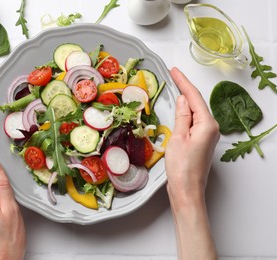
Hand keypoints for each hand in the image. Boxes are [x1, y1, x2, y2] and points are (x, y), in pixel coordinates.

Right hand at [165, 67, 218, 259]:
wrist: (187, 191)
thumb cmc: (182, 168)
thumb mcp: (178, 137)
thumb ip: (182, 116)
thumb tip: (183, 99)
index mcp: (207, 125)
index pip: (194, 97)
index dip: (183, 82)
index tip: (174, 70)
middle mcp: (211, 128)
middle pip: (197, 102)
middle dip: (185, 88)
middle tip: (173, 75)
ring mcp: (208, 135)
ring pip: (196, 112)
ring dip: (185, 100)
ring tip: (174, 87)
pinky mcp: (202, 142)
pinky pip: (194, 121)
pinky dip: (186, 113)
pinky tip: (179, 108)